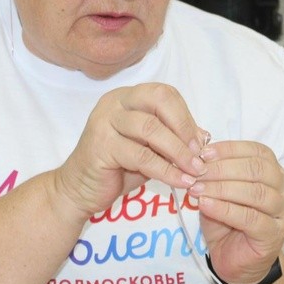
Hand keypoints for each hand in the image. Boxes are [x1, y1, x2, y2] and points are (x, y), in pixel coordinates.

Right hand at [55, 83, 208, 216]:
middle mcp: (115, 103)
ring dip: (179, 151)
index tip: (201, 142)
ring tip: (195, 171)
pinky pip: (141, 156)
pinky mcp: (100, 146)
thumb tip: (204, 138)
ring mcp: (104, 122)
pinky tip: (180, 181)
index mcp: (128, 97)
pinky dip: (166, 170)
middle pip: (159, 99)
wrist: (79, 190)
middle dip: (184, 127)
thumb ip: (172, 138)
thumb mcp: (150, 148)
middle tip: (200, 154)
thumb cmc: (118, 167)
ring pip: (151, 129)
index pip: (165, 93)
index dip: (186, 116)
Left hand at [189, 140, 283, 283]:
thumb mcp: (220, 194)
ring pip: (256, 192)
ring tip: (196, 188)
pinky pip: (250, 218)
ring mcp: (283, 214)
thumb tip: (195, 156)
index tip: (204, 153)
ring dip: (222, 188)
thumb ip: (214, 176)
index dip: (231, 149)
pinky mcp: (274, 235)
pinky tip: (205, 204)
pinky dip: (225, 209)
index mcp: (276, 174)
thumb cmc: (230, 226)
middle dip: (223, 168)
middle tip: (197, 171)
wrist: (239, 267)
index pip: (258, 152)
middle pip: (258, 169)